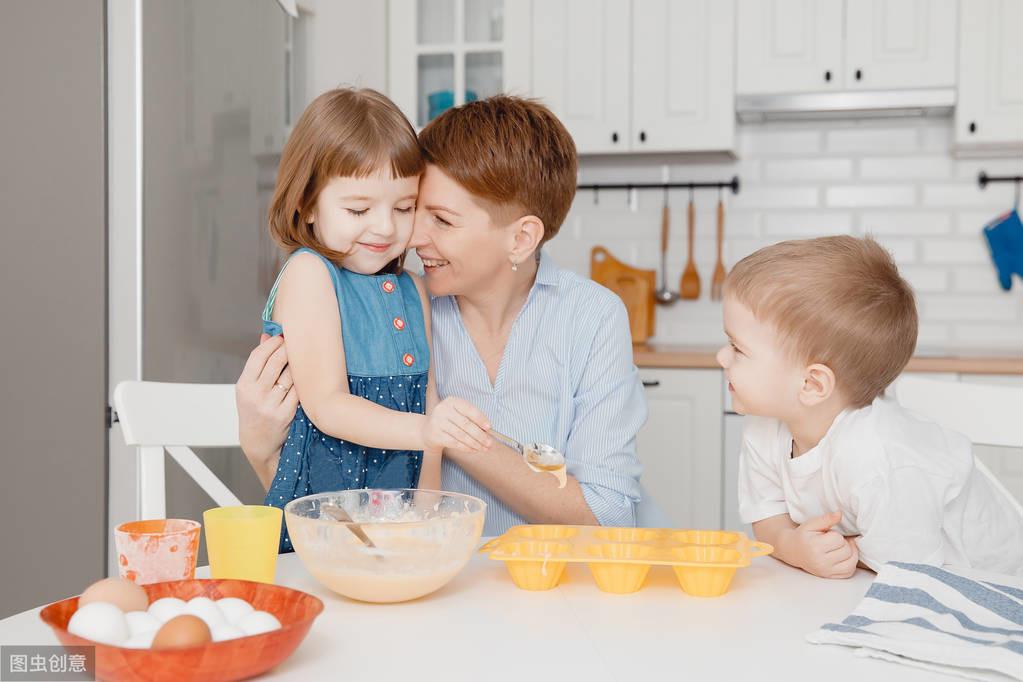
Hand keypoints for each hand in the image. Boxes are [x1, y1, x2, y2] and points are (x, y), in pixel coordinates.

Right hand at [236, 334, 297, 476]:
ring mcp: (271, 405)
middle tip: (295, 341)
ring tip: (302, 358)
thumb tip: (266, 336)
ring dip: (297, 364)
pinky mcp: (286, 414)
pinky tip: (307, 376)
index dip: (272, 343)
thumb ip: (258, 364)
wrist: (258, 442)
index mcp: (243, 386)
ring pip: (290, 375)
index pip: (258, 356)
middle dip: (287, 348)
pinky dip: (303, 382)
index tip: (281, 336)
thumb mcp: (248, 388)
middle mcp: (255, 395)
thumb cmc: (254, 410)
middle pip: (275, 362)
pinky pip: (299, 391)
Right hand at [422, 397, 491, 453]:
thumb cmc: (449, 420)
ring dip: (474, 443)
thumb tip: (488, 430)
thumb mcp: (458, 414)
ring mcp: (438, 422)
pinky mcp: (435, 435)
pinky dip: (466, 447)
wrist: (428, 429)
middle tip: (489, 443)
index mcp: (452, 401)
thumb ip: (472, 419)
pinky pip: (454, 443)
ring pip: (461, 435)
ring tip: (483, 448)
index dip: (480, 419)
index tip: (489, 428)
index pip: (469, 409)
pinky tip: (473, 450)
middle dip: (479, 435)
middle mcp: (443, 410)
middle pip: (466, 424)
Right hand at [786, 511, 859, 578]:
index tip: (827, 534)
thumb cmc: (804, 536)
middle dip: (843, 543)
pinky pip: (849, 572)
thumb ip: (826, 518)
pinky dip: (850, 563)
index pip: (838, 539)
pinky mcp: (829, 576)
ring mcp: (826, 571)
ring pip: (851, 561)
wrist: (793, 550)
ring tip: (841, 547)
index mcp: (815, 547)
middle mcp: (821, 562)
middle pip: (846, 550)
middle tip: (833, 541)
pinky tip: (844, 556)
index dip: (835, 534)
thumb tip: (839, 514)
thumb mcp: (811, 524)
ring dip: (849, 553)